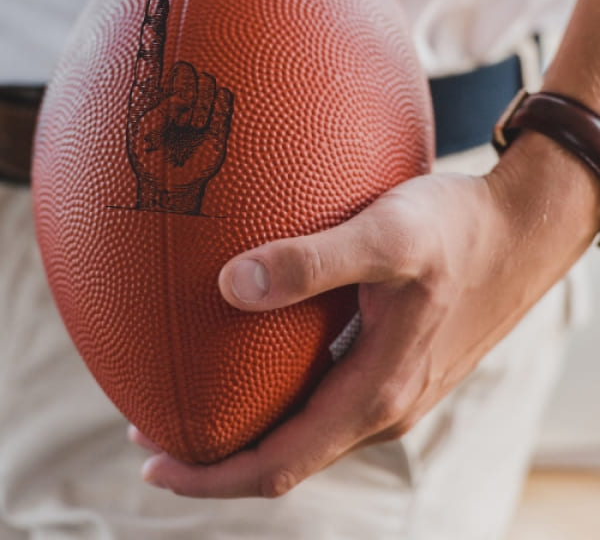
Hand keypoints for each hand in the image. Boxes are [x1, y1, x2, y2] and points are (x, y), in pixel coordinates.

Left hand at [126, 0, 232, 213]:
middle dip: (182, 98)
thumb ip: (155, 113)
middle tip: (174, 128)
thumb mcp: (142, 138)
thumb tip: (181, 98)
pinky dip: (216, 115)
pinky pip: (224, 98)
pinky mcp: (221, 109)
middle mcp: (174, 87)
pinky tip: (205, 132)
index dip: (155, 23)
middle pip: (186, 71)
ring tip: (188, 135)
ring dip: (198, 114)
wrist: (178, 187)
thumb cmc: (152, 164)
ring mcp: (200, 97)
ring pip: (207, 84)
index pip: (152, 50)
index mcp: (148, 88)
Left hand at [129, 131, 599, 497]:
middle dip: (219, 453)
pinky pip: (330, 395)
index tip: (152, 461)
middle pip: (288, 455)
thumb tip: (230, 286)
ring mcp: (396, 386)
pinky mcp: (401, 360)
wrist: (523, 228)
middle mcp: (386, 404)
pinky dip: (285, 392)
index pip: (280, 463)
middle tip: (157, 426)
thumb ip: (313, 259)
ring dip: (252, 422)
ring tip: (199, 393)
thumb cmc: (459, 227)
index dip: (211, 475)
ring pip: (309, 428)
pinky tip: (265, 351)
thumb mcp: (388, 233)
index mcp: (378, 394)